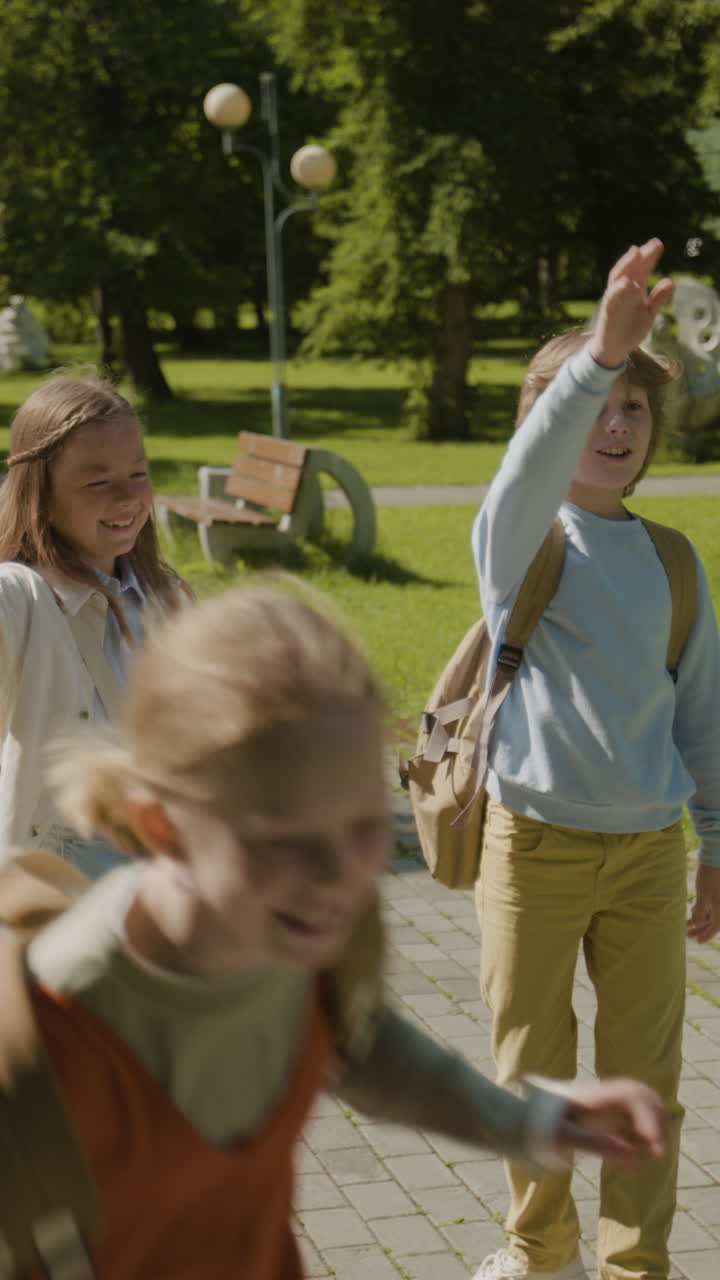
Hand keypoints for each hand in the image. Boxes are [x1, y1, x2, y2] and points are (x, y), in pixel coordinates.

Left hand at [552, 1078, 667, 1168]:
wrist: (529, 1122)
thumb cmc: (543, 1126)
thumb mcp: (563, 1136)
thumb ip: (594, 1142)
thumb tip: (631, 1155)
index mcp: (597, 1096)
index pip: (633, 1094)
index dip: (649, 1115)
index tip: (654, 1143)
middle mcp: (607, 1099)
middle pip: (645, 1099)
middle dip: (658, 1122)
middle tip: (659, 1153)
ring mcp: (607, 1109)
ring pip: (642, 1114)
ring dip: (650, 1135)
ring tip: (645, 1159)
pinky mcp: (606, 1123)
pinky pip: (631, 1129)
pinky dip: (637, 1146)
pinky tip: (630, 1167)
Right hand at [589, 238, 673, 368]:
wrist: (613, 350)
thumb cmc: (630, 329)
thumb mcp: (649, 313)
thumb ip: (658, 299)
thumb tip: (670, 281)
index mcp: (634, 290)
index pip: (642, 269)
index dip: (649, 256)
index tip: (658, 244)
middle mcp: (623, 291)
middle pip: (631, 268)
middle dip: (640, 256)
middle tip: (653, 243)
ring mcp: (614, 300)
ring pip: (617, 277)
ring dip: (626, 265)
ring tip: (636, 252)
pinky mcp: (608, 312)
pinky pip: (611, 299)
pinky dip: (617, 290)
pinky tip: (626, 282)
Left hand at [687, 864, 719, 942]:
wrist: (714, 859)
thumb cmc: (709, 876)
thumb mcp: (703, 893)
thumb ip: (700, 910)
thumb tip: (697, 923)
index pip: (715, 926)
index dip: (707, 935)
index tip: (698, 941)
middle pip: (712, 922)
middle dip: (700, 929)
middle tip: (687, 935)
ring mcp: (718, 900)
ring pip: (709, 915)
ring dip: (698, 920)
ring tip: (686, 926)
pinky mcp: (714, 894)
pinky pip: (708, 907)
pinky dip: (700, 911)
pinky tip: (690, 912)